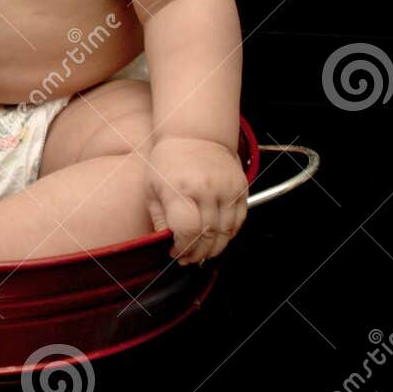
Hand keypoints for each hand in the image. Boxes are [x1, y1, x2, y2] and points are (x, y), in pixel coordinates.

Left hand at [144, 136, 248, 264]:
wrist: (194, 134)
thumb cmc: (168, 160)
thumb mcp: (152, 188)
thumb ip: (159, 218)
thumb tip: (167, 242)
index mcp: (180, 189)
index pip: (188, 231)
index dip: (183, 248)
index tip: (175, 252)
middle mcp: (206, 189)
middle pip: (208, 236)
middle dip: (197, 254)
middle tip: (188, 257)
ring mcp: (226, 188)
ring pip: (226, 232)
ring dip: (214, 248)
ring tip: (201, 251)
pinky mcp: (240, 188)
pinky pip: (239, 221)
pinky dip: (229, 234)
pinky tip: (216, 237)